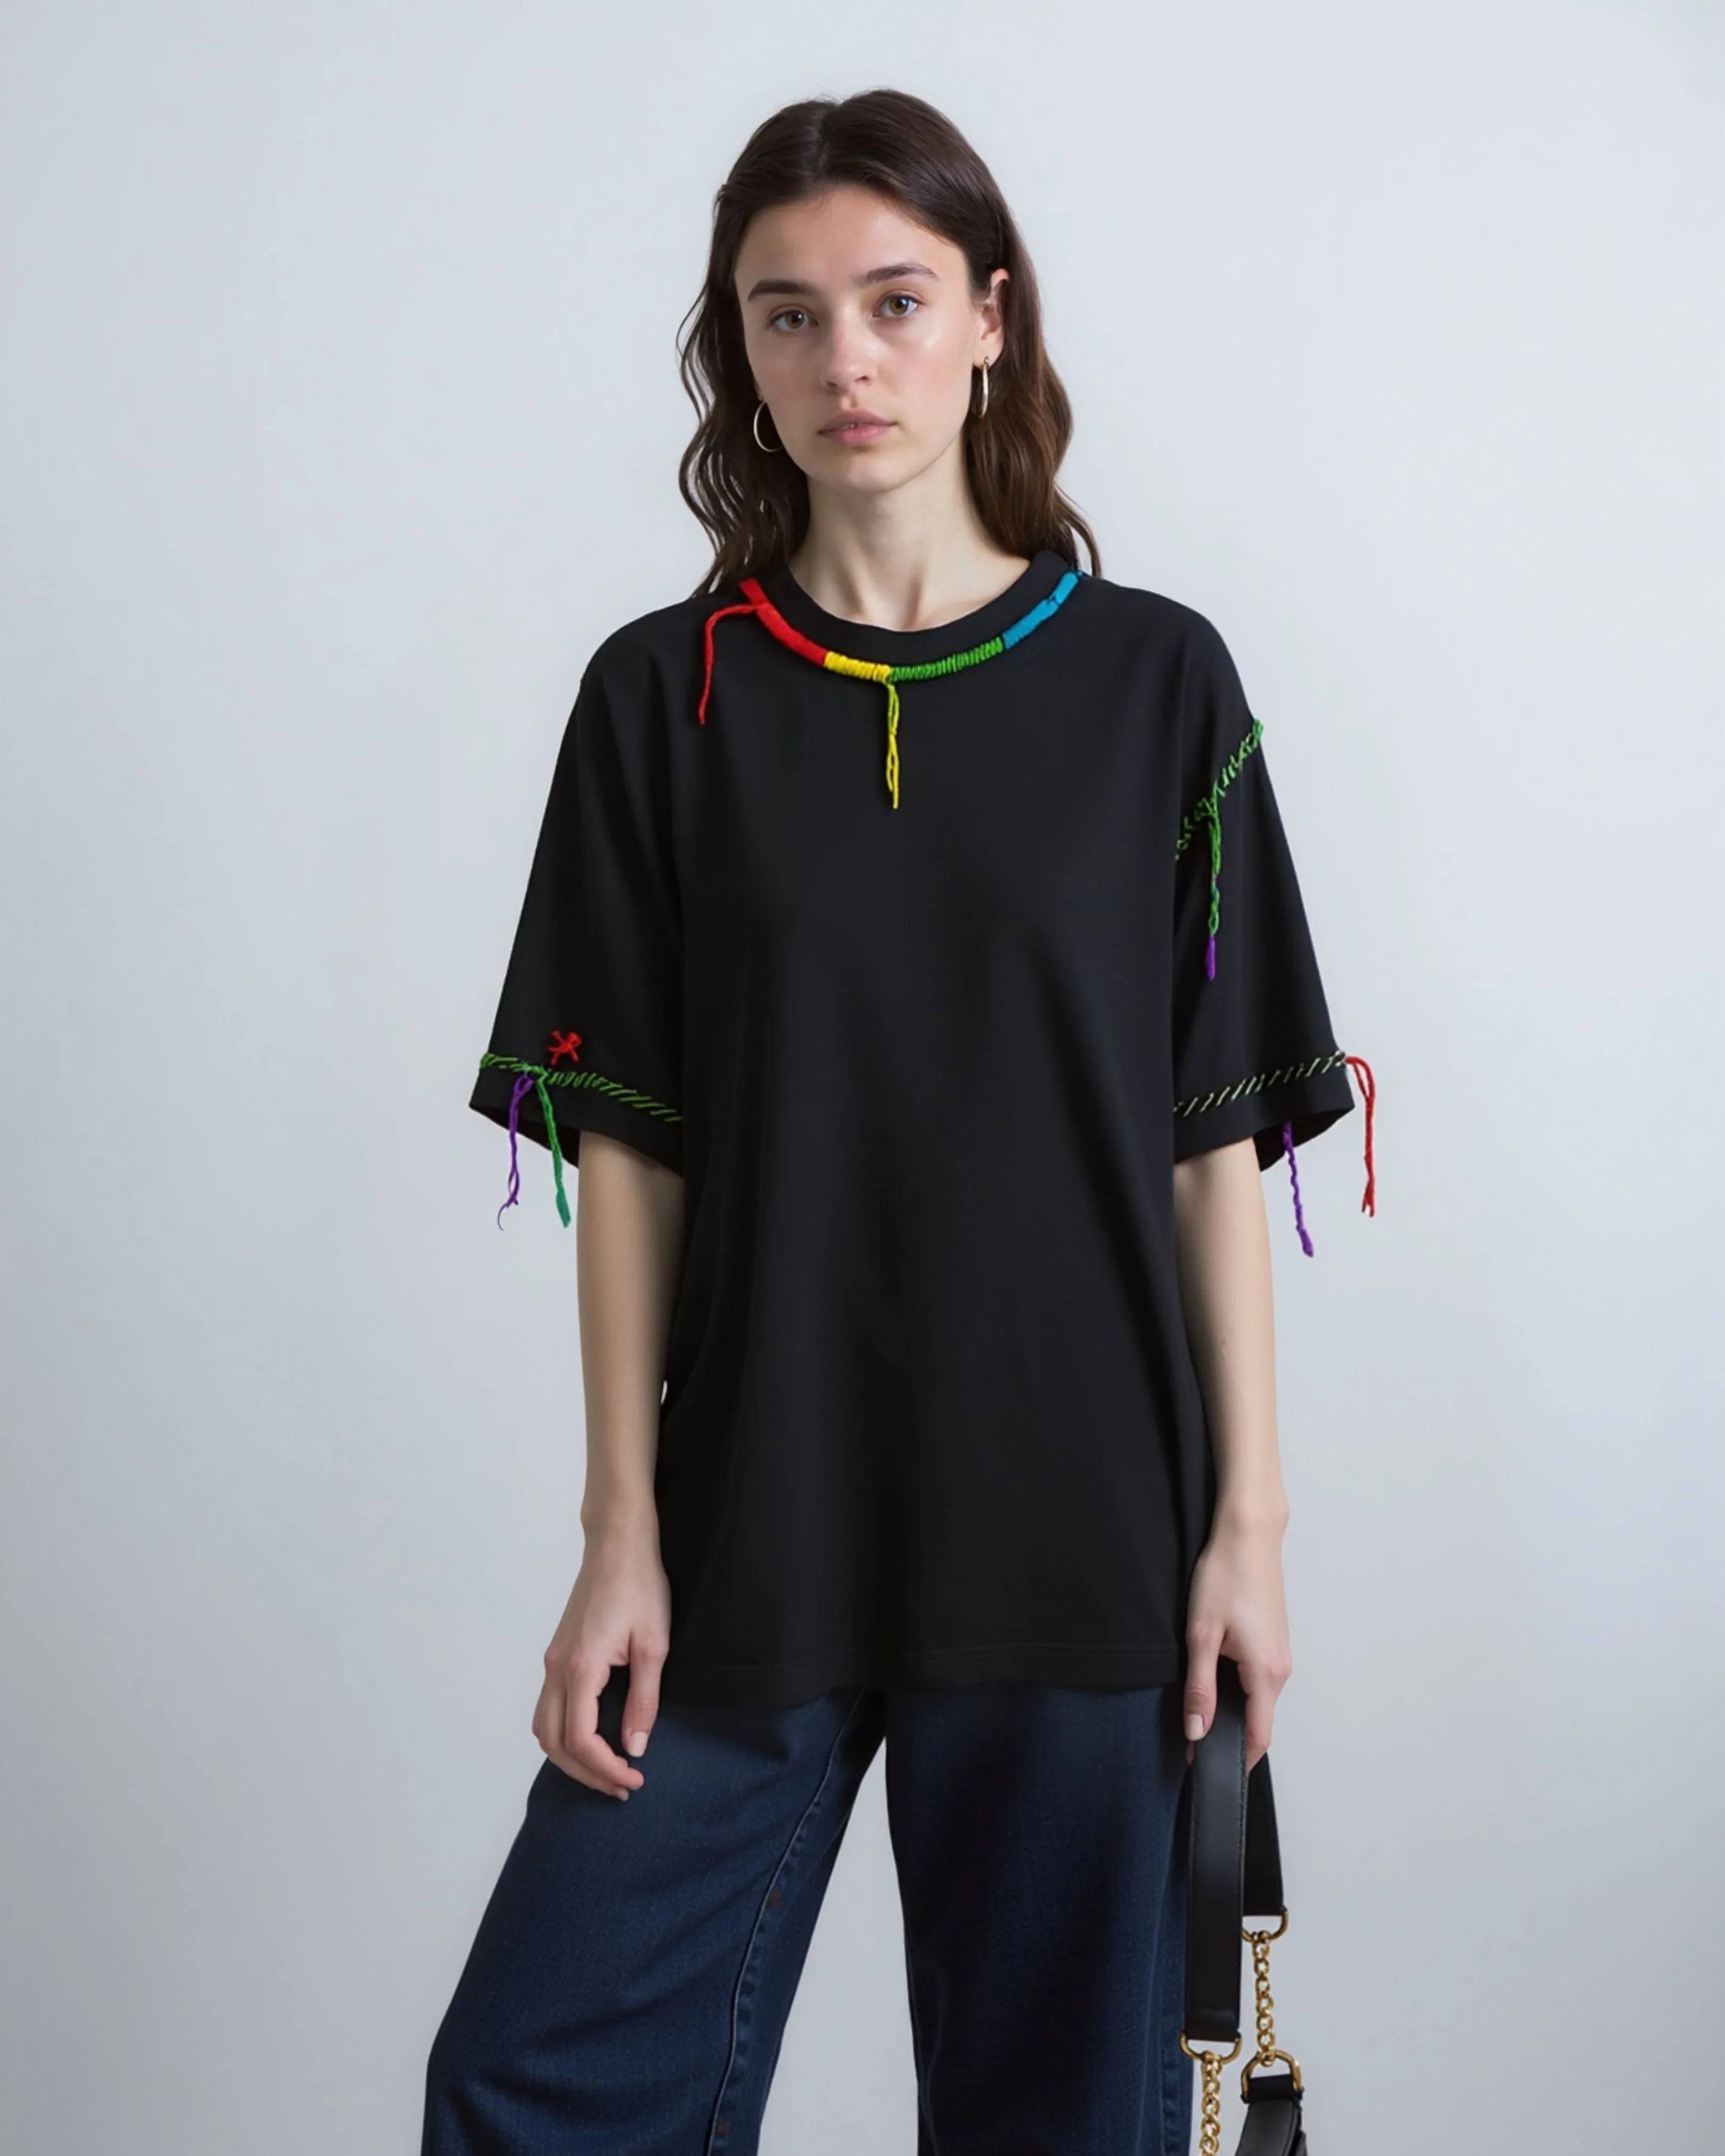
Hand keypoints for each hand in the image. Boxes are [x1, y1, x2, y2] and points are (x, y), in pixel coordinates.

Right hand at [532, 1517, 671, 1797]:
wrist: (617, 1545)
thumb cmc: (640, 1587)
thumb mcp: (654, 1646)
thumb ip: (644, 1700)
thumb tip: (634, 1747)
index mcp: (580, 1668)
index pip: (580, 1740)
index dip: (605, 1769)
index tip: (635, 1779)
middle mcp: (556, 1668)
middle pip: (554, 1743)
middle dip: (586, 1773)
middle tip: (622, 1786)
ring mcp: (552, 1661)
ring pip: (543, 1728)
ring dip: (570, 1757)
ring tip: (606, 1770)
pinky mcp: (557, 1654)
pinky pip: (548, 1708)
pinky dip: (563, 1734)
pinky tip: (592, 1739)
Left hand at [1182, 1512, 1291, 1773]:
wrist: (1248, 1534)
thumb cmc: (1226, 1576)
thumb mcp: (1201, 1635)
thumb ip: (1199, 1688)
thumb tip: (1197, 1731)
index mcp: (1266, 1673)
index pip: (1257, 1737)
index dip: (1232, 1760)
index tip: (1205, 1770)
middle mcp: (1281, 1669)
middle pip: (1257, 1721)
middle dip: (1227, 1736)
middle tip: (1190, 1741)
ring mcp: (1280, 1655)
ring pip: (1256, 1699)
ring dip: (1231, 1710)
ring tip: (1197, 1708)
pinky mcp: (1273, 1642)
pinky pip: (1258, 1680)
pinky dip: (1237, 1689)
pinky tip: (1212, 1677)